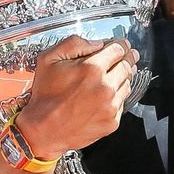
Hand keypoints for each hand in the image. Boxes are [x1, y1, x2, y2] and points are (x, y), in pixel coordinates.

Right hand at [17, 35, 138, 155]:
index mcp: (91, 69)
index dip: (121, 44)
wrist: (43, 130)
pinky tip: (106, 95)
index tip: (122, 44)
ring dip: (124, 77)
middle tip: (129, 55)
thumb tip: (97, 43)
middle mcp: (105, 87)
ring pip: (127, 84)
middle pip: (127, 65)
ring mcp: (110, 106)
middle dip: (128, 58)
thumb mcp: (49, 59)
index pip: (118, 49)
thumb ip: (73, 44)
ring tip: (116, 75)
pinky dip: (117, 97)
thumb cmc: (44, 96)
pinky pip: (122, 103)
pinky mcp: (112, 121)